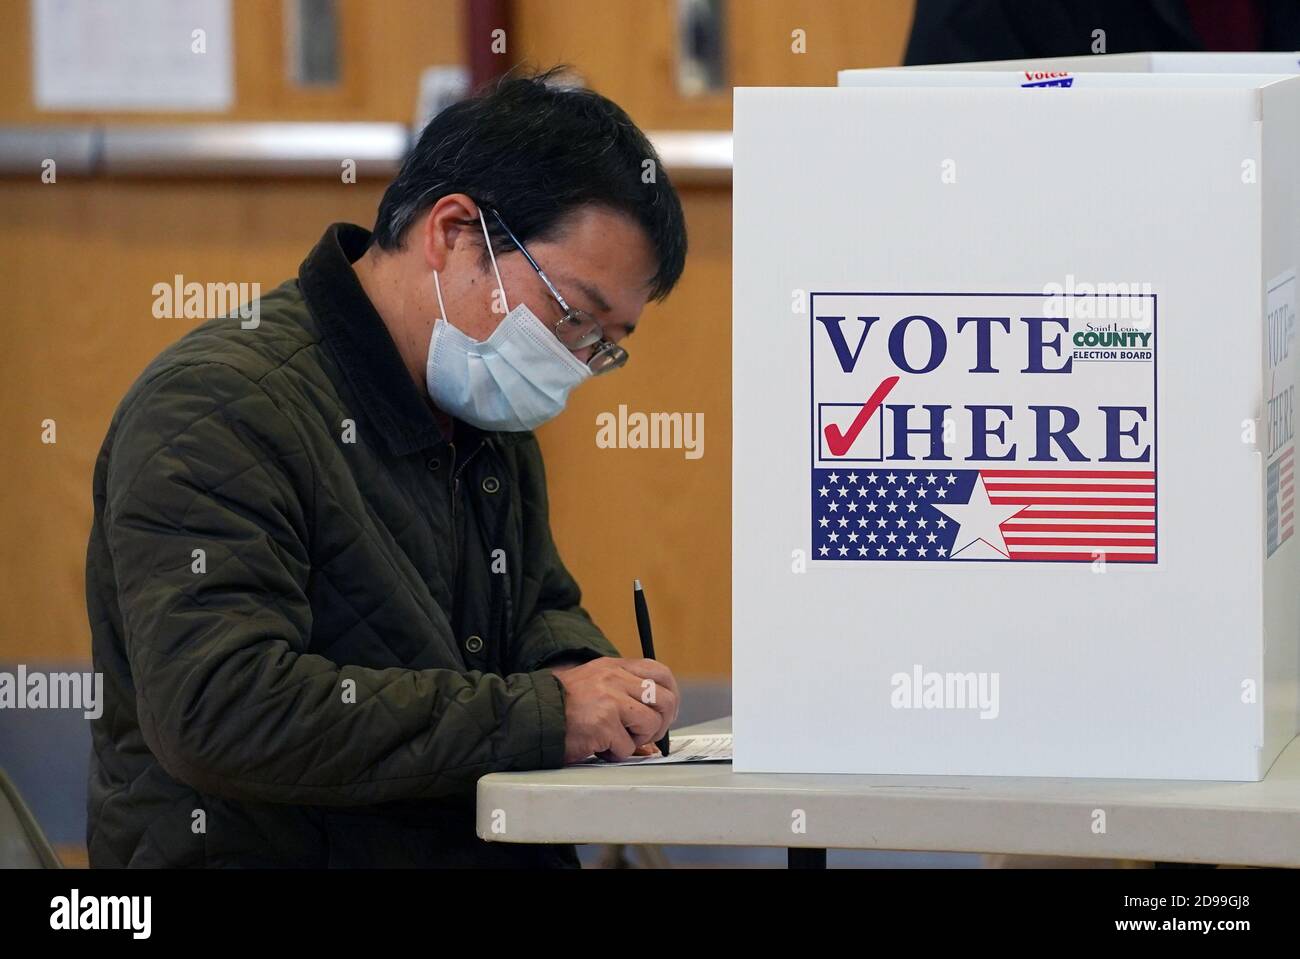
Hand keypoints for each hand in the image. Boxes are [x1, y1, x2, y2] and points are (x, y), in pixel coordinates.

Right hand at [549, 657, 678, 762]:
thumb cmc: (564, 707)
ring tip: (617, 741)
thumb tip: (654, 737)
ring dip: (638, 740)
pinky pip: (627, 747)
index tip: (665, 714)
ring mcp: (610, 700)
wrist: (533, 716)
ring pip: (650, 724)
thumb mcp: (596, 689)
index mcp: (614, 666)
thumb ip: (626, 700)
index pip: (660, 673)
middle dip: (660, 724)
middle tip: (644, 736)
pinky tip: (599, 747)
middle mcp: (614, 678)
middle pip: (664, 699)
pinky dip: (616, 754)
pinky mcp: (603, 724)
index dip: (670, 696)